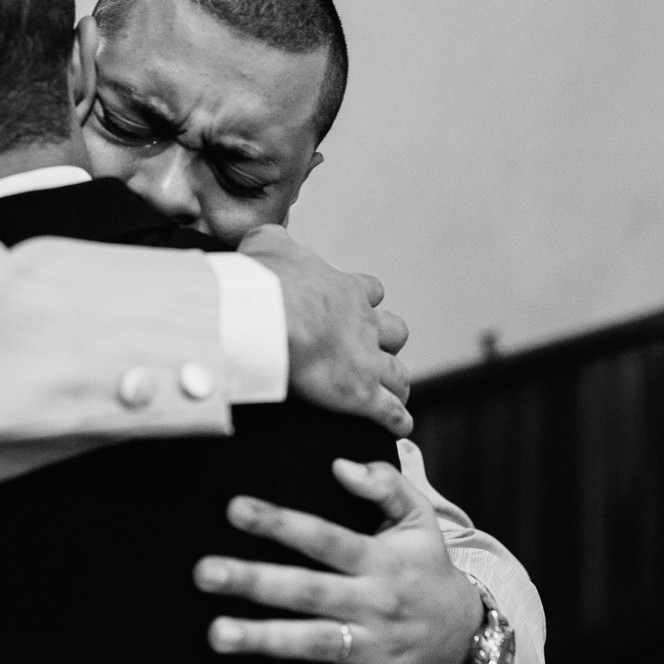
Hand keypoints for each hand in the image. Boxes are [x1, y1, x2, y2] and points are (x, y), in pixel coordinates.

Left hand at [193, 460, 481, 663]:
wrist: (467, 634)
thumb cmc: (427, 568)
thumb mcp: (420, 520)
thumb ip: (386, 485)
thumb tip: (341, 465)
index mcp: (379, 560)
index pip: (323, 538)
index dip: (279, 522)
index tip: (235, 508)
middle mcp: (373, 604)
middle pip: (307, 591)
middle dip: (254, 581)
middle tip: (205, 572)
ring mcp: (371, 648)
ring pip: (312, 643)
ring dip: (263, 639)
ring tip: (218, 632)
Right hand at [238, 225, 411, 435]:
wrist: (273, 315)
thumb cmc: (267, 281)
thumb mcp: (267, 245)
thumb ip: (272, 239)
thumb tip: (264, 237)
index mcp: (345, 290)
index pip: (369, 291)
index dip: (366, 300)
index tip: (359, 306)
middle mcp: (365, 323)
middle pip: (395, 332)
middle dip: (388, 341)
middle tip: (375, 351)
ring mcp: (367, 360)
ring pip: (398, 374)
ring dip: (398, 384)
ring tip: (396, 393)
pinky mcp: (362, 393)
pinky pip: (390, 411)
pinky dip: (397, 419)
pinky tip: (399, 426)